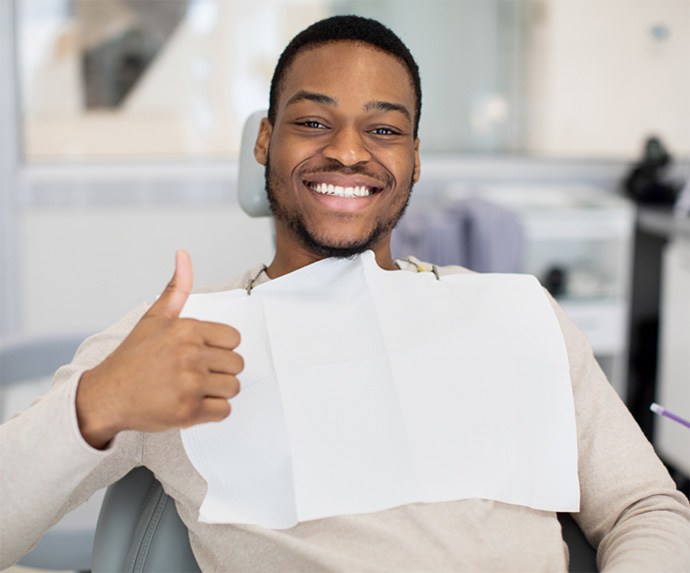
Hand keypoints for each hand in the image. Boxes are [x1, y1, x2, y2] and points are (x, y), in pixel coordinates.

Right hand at [76, 251, 242, 448]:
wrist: (105, 396)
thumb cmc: (132, 358)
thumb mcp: (153, 317)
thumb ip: (177, 288)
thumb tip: (183, 254)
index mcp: (187, 330)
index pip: (234, 339)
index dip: (220, 348)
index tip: (202, 354)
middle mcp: (190, 355)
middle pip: (237, 364)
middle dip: (220, 370)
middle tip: (195, 374)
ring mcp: (190, 385)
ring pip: (233, 388)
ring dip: (217, 392)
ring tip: (193, 389)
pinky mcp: (188, 412)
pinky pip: (224, 411)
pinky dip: (212, 411)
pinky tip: (191, 404)